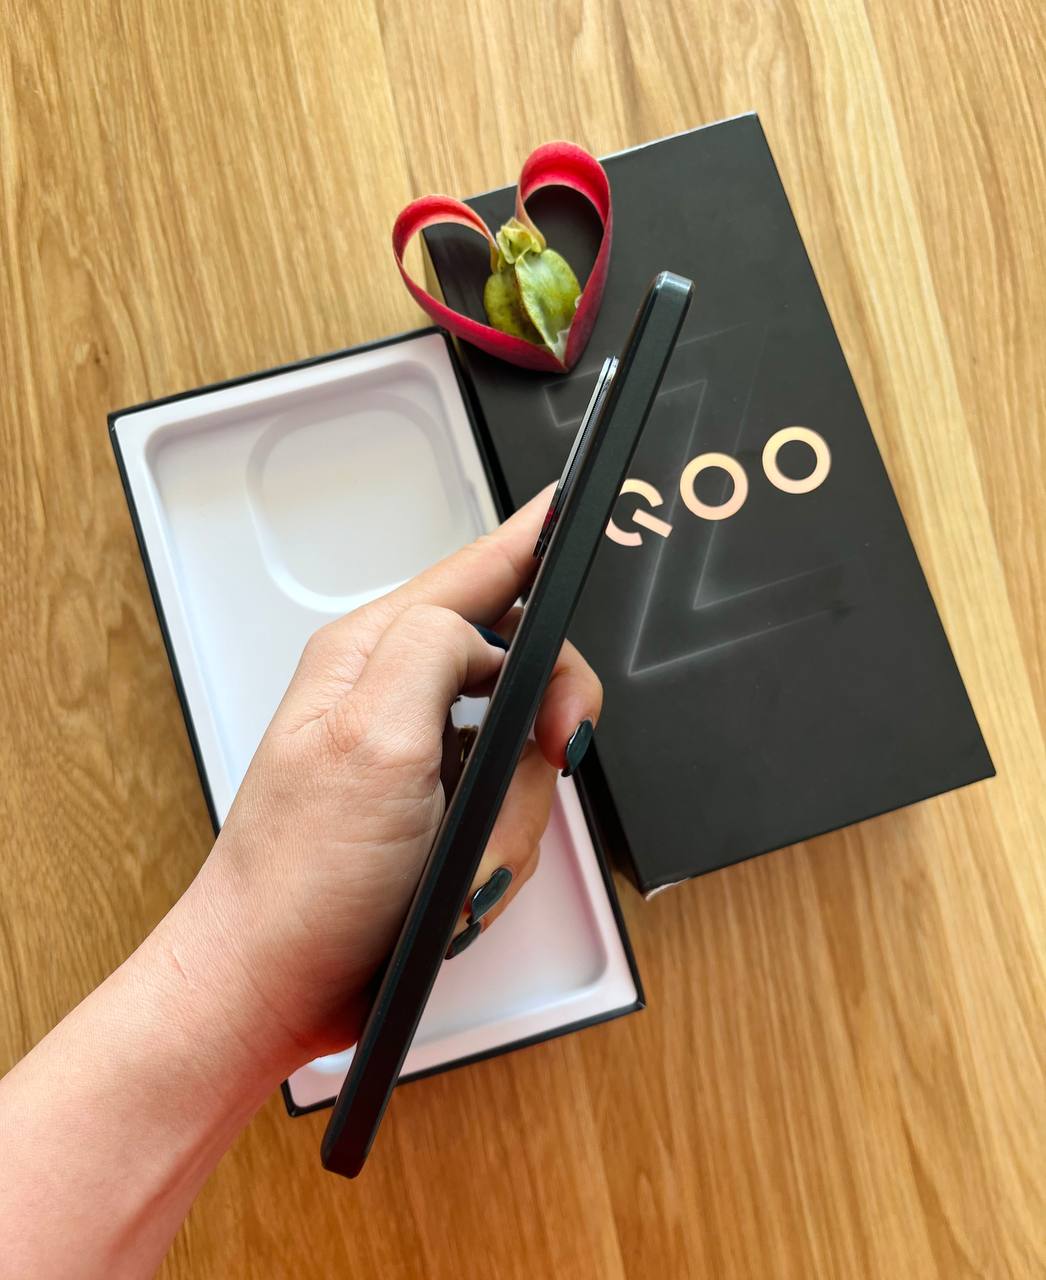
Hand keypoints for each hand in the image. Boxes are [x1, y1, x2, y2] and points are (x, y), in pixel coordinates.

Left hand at [169, 487, 602, 1067]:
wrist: (274, 984)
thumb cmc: (300, 878)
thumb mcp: (375, 741)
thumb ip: (435, 652)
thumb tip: (483, 626)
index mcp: (371, 655)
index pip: (474, 575)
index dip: (534, 543)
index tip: (575, 507)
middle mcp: (394, 694)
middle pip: (521, 664)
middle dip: (544, 725)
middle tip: (554, 753)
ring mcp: (417, 755)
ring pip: (525, 750)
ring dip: (512, 813)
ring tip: (465, 853)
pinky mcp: (433, 810)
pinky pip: (509, 805)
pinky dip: (501, 844)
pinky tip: (462, 874)